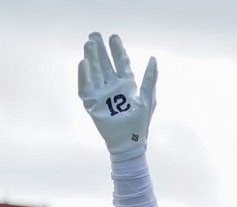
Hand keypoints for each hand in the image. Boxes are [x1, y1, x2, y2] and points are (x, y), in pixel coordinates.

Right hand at [78, 32, 156, 161]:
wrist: (130, 142)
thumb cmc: (140, 123)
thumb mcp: (147, 98)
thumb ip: (150, 79)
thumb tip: (153, 59)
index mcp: (126, 84)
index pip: (120, 62)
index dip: (117, 50)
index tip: (114, 37)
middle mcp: (113, 86)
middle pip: (104, 64)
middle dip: (100, 50)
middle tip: (95, 35)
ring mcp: (102, 93)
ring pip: (94, 72)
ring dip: (91, 58)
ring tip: (89, 45)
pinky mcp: (92, 103)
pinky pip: (86, 87)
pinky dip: (84, 76)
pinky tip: (83, 63)